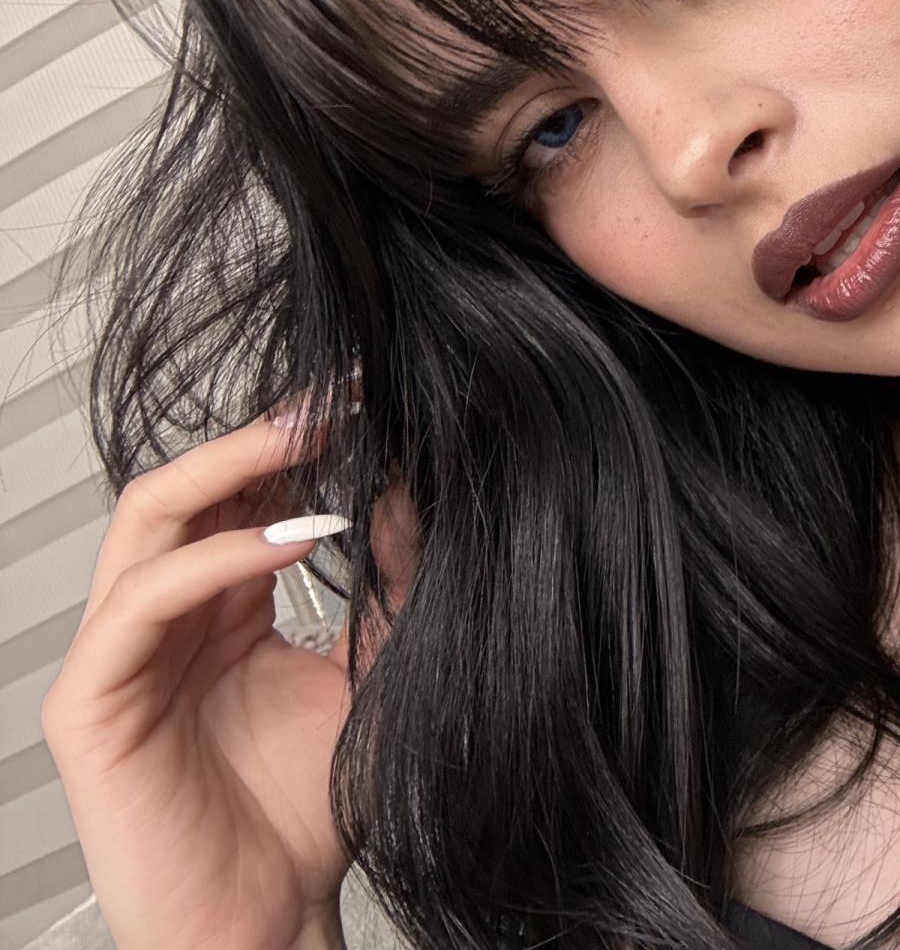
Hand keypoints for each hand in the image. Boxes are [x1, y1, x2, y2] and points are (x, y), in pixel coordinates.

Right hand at [40, 390, 416, 949]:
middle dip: (261, 436)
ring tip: (312, 440)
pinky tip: (290, 540)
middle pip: (186, 490)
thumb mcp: (367, 671)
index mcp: (220, 609)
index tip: (366, 400)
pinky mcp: (90, 707)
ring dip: (232, 470)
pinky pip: (140, 603)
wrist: (273, 920)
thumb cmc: (311, 811)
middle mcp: (165, 622)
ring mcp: (120, 659)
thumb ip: (383, 587)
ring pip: (148, 523)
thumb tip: (412, 485)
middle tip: (338, 399)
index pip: (236, 497)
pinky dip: (215, 558)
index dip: (294, 444)